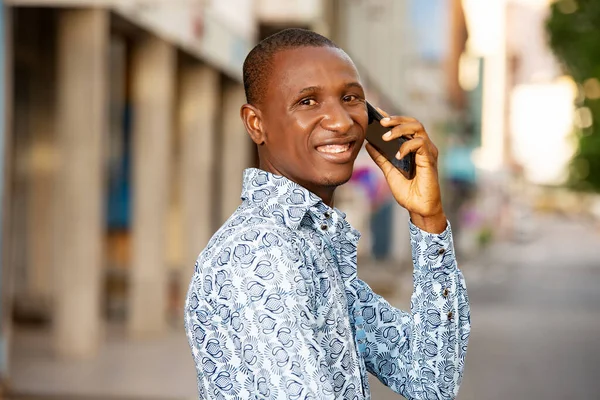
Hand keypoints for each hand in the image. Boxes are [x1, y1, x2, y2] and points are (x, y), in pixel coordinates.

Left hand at [365, 109, 446, 232]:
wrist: (418, 208)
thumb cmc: (408, 191)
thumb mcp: (389, 171)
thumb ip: (381, 157)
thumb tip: (368, 143)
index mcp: (414, 147)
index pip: (404, 126)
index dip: (391, 117)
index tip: (376, 112)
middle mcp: (423, 146)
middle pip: (412, 122)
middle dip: (396, 119)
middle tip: (381, 122)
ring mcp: (428, 151)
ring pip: (417, 128)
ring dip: (400, 129)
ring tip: (385, 136)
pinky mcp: (430, 159)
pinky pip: (420, 144)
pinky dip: (407, 146)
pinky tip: (397, 154)